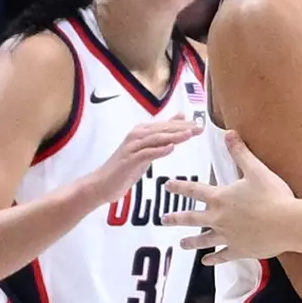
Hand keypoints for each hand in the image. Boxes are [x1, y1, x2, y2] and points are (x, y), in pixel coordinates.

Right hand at [80, 119, 204, 213]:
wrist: (102, 184)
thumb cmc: (125, 168)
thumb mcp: (146, 149)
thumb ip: (162, 135)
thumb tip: (180, 118)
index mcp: (141, 132)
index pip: (165, 125)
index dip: (183, 124)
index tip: (200, 124)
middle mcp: (136, 136)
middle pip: (162, 129)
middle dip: (182, 128)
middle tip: (199, 128)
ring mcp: (132, 148)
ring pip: (156, 139)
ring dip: (173, 136)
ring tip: (189, 134)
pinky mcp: (129, 160)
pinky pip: (146, 154)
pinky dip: (158, 150)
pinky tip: (170, 148)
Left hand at [164, 131, 295, 261]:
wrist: (287, 223)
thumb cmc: (273, 196)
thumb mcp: (256, 170)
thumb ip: (241, 153)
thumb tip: (229, 134)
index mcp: (221, 198)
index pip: (194, 191)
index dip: (179, 187)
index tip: (167, 186)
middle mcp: (219, 218)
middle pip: (192, 218)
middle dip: (176, 218)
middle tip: (163, 220)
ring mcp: (228, 236)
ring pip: (204, 240)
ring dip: (191, 242)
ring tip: (181, 244)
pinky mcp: (239, 250)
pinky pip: (222, 256)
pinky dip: (213, 259)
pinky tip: (206, 262)